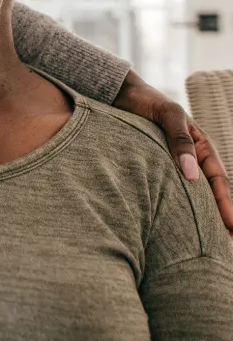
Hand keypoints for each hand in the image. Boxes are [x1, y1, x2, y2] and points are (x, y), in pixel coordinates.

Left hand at [113, 69, 232, 233]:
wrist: (118, 94)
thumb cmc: (146, 101)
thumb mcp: (167, 114)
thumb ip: (179, 139)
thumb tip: (192, 175)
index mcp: (200, 147)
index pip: (218, 180)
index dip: (227, 205)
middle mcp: (189, 159)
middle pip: (207, 193)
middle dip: (218, 219)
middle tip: (225, 246)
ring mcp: (170, 166)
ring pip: (187, 195)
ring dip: (196, 217)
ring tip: (201, 244)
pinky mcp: (150, 169)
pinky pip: (164, 191)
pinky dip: (171, 207)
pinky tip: (168, 226)